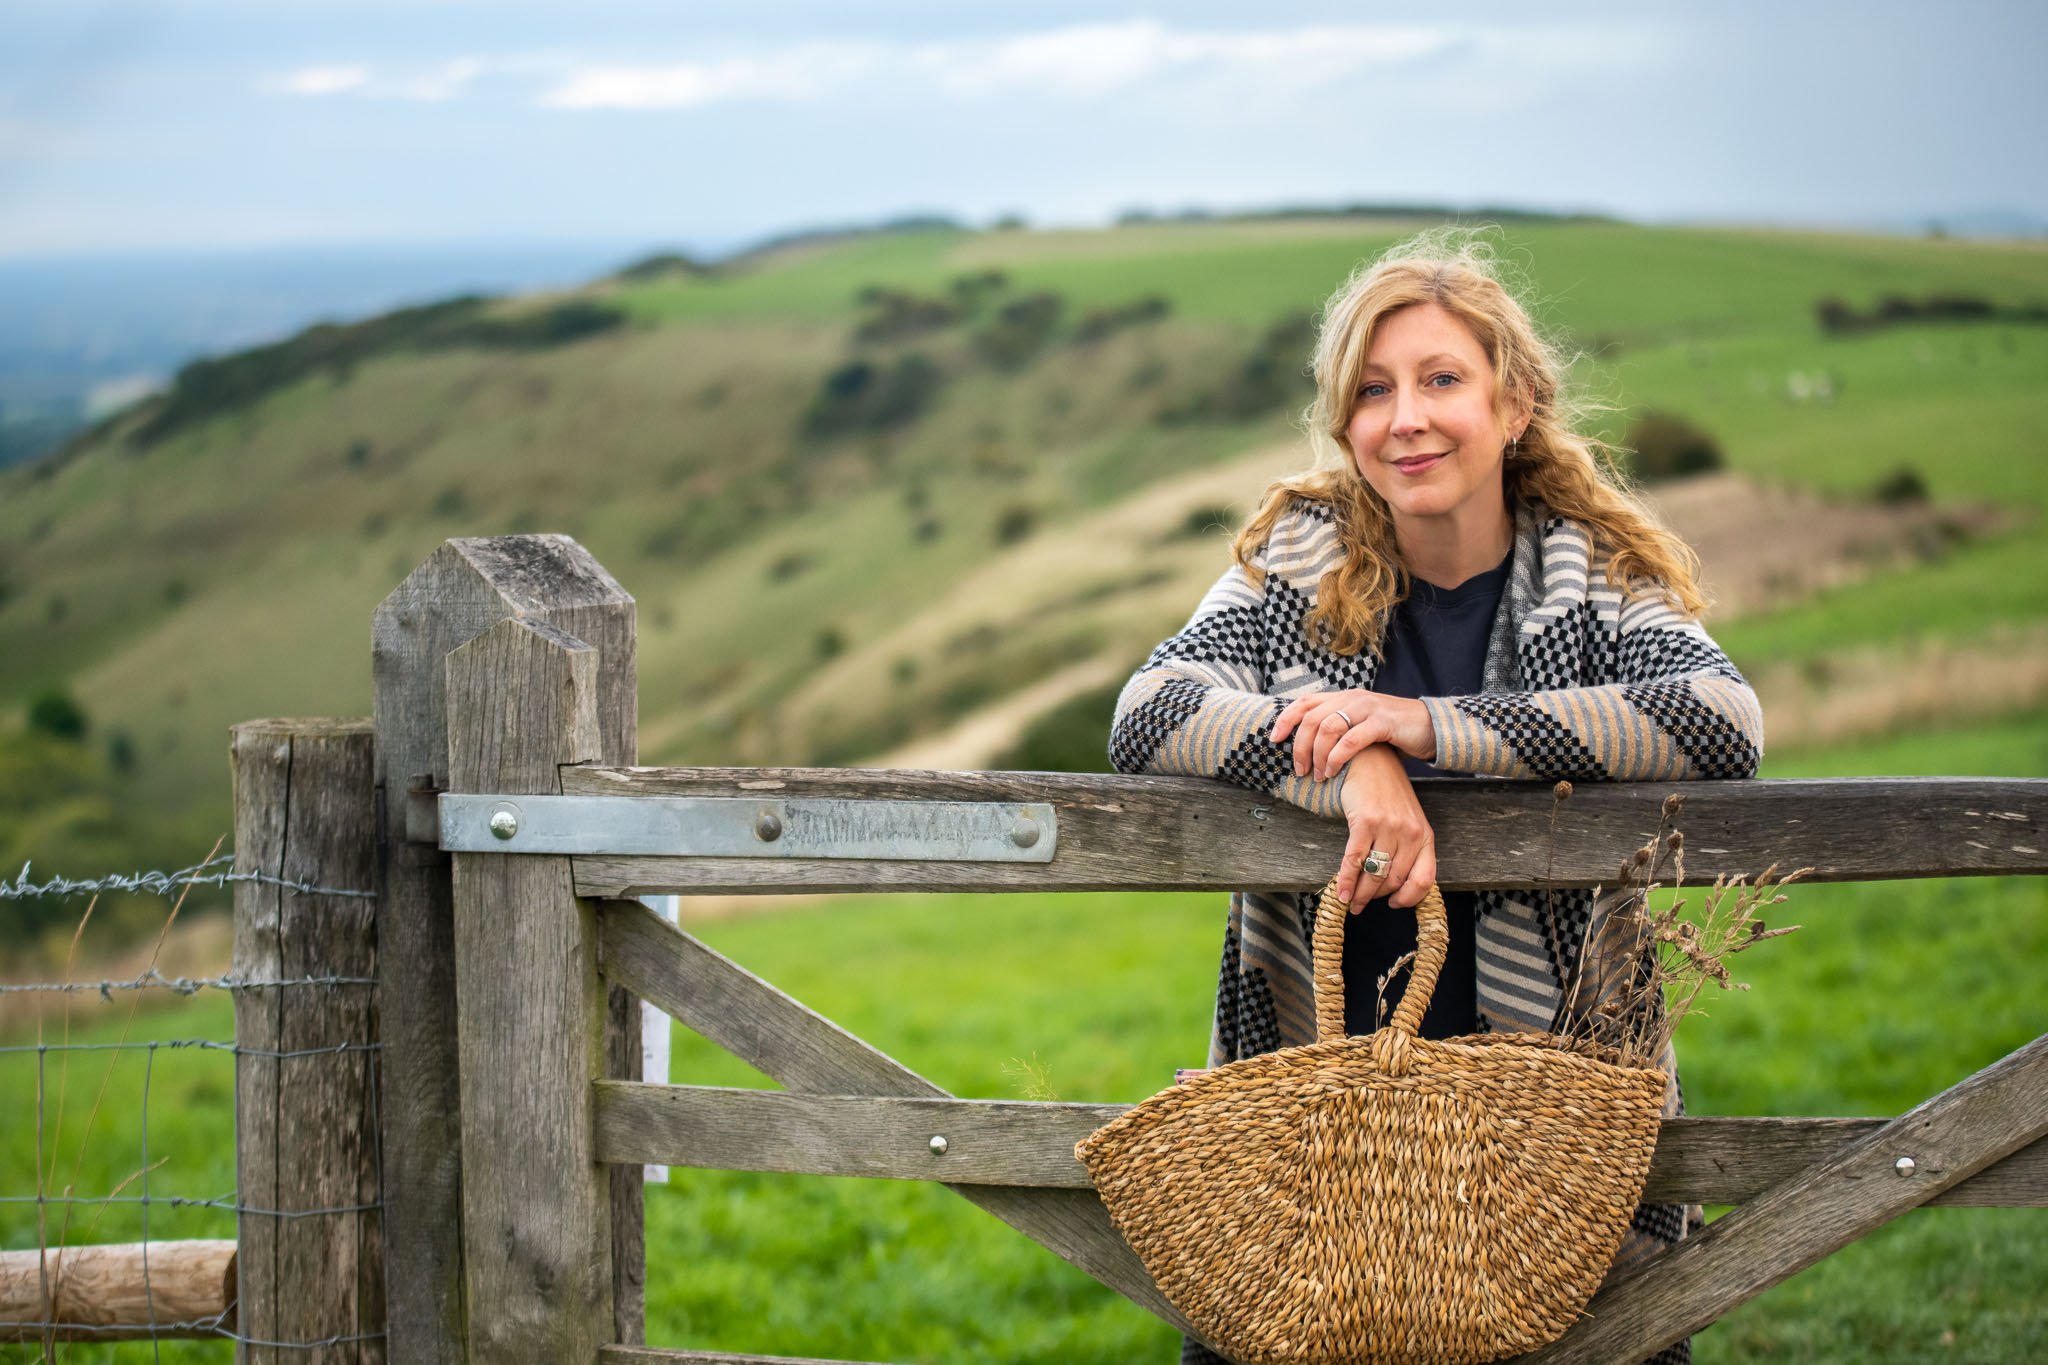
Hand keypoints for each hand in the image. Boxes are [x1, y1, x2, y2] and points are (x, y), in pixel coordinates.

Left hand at [1271, 689, 1436, 780]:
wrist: (1429, 726)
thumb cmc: (1391, 731)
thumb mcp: (1359, 724)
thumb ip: (1338, 728)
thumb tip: (1307, 746)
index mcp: (1343, 697)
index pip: (1305, 702)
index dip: (1286, 719)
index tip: (1274, 740)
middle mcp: (1352, 698)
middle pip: (1312, 718)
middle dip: (1299, 746)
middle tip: (1299, 769)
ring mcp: (1367, 708)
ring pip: (1328, 728)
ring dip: (1316, 755)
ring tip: (1316, 775)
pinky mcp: (1382, 722)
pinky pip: (1351, 739)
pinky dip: (1336, 757)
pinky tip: (1332, 771)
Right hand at [1333, 746, 1436, 911]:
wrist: (1371, 761)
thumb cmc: (1387, 793)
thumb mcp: (1406, 820)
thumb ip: (1406, 848)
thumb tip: (1391, 884)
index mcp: (1425, 836)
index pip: (1424, 879)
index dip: (1409, 898)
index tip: (1394, 904)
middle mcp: (1411, 833)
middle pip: (1394, 880)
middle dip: (1375, 898)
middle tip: (1360, 905)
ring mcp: (1389, 827)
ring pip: (1374, 874)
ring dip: (1359, 894)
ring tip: (1348, 901)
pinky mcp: (1366, 822)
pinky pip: (1355, 860)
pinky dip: (1345, 880)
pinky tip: (1339, 892)